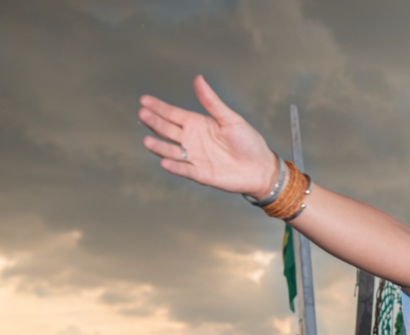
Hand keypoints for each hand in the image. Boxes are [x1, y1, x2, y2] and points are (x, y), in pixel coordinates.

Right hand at [138, 75, 276, 197]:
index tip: (144, 100)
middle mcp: (191, 140)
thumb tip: (198, 79)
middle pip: (167, 130)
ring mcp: (194, 157)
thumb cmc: (248, 141)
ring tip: (147, 140)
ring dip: (159, 146)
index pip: (172, 114)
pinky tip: (165, 162)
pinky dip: (175, 167)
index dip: (158, 107)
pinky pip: (185, 170)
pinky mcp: (200, 174)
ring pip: (171, 151)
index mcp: (196, 124)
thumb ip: (212, 102)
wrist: (261, 167)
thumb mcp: (230, 119)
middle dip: (155, 122)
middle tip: (143, 113)